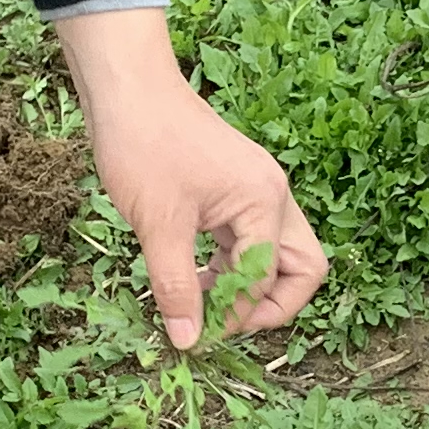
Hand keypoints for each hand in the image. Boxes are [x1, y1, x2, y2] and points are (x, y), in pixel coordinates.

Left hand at [55, 6, 327, 347]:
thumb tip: (188, 341)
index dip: (234, 316)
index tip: (195, 335)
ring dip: (246, 285)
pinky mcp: (237, 189)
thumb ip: (176, 287)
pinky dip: (230, 264)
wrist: (126, 87)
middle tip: (222, 322)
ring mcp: (257, 190)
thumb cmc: (143, 145)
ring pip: (277, 255)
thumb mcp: (158, 226)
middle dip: (268, 304)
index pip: (268, 280)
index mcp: (264, 202)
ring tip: (199, 299)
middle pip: (301, 268)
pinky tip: (193, 273)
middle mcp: (273, 196)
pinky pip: (250, 239)